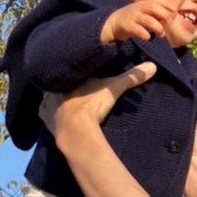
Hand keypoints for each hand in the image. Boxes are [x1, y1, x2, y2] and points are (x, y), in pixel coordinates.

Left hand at [39, 62, 156, 145]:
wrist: (76, 130)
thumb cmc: (91, 105)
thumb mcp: (113, 88)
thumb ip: (130, 77)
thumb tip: (152, 66)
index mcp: (66, 77)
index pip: (66, 69)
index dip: (71, 70)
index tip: (77, 70)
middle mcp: (52, 90)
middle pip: (55, 83)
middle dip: (62, 85)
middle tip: (70, 86)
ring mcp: (47, 107)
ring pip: (48, 98)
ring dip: (54, 99)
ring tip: (62, 100)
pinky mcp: (46, 122)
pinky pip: (44, 115)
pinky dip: (48, 115)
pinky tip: (54, 116)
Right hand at [102, 0, 176, 42]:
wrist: (114, 22)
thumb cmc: (134, 18)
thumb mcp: (145, 12)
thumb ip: (157, 13)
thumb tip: (172, 16)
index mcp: (144, 4)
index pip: (158, 1)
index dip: (167, 5)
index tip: (175, 11)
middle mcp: (139, 8)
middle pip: (153, 7)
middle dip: (164, 14)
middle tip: (169, 22)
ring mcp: (133, 17)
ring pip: (147, 19)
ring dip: (157, 27)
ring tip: (161, 34)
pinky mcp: (127, 26)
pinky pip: (137, 30)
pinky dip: (144, 34)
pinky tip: (148, 38)